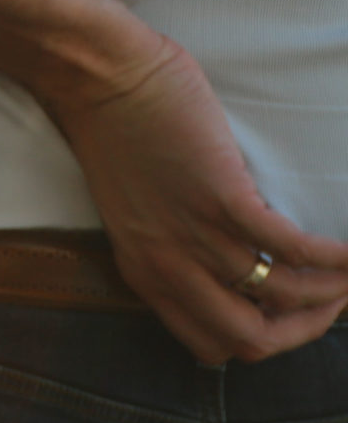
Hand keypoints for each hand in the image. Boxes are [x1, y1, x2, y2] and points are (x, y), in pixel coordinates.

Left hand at [49, 35, 347, 365]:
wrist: (97, 80)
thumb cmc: (112, 131)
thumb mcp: (131, 213)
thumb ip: (168, 247)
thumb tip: (221, 266)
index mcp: (144, 273)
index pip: (210, 343)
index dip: (261, 337)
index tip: (289, 316)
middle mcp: (168, 266)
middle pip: (249, 339)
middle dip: (302, 329)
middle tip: (331, 301)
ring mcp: (195, 234)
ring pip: (281, 297)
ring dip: (330, 292)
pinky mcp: (221, 197)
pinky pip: (292, 248)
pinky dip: (334, 258)